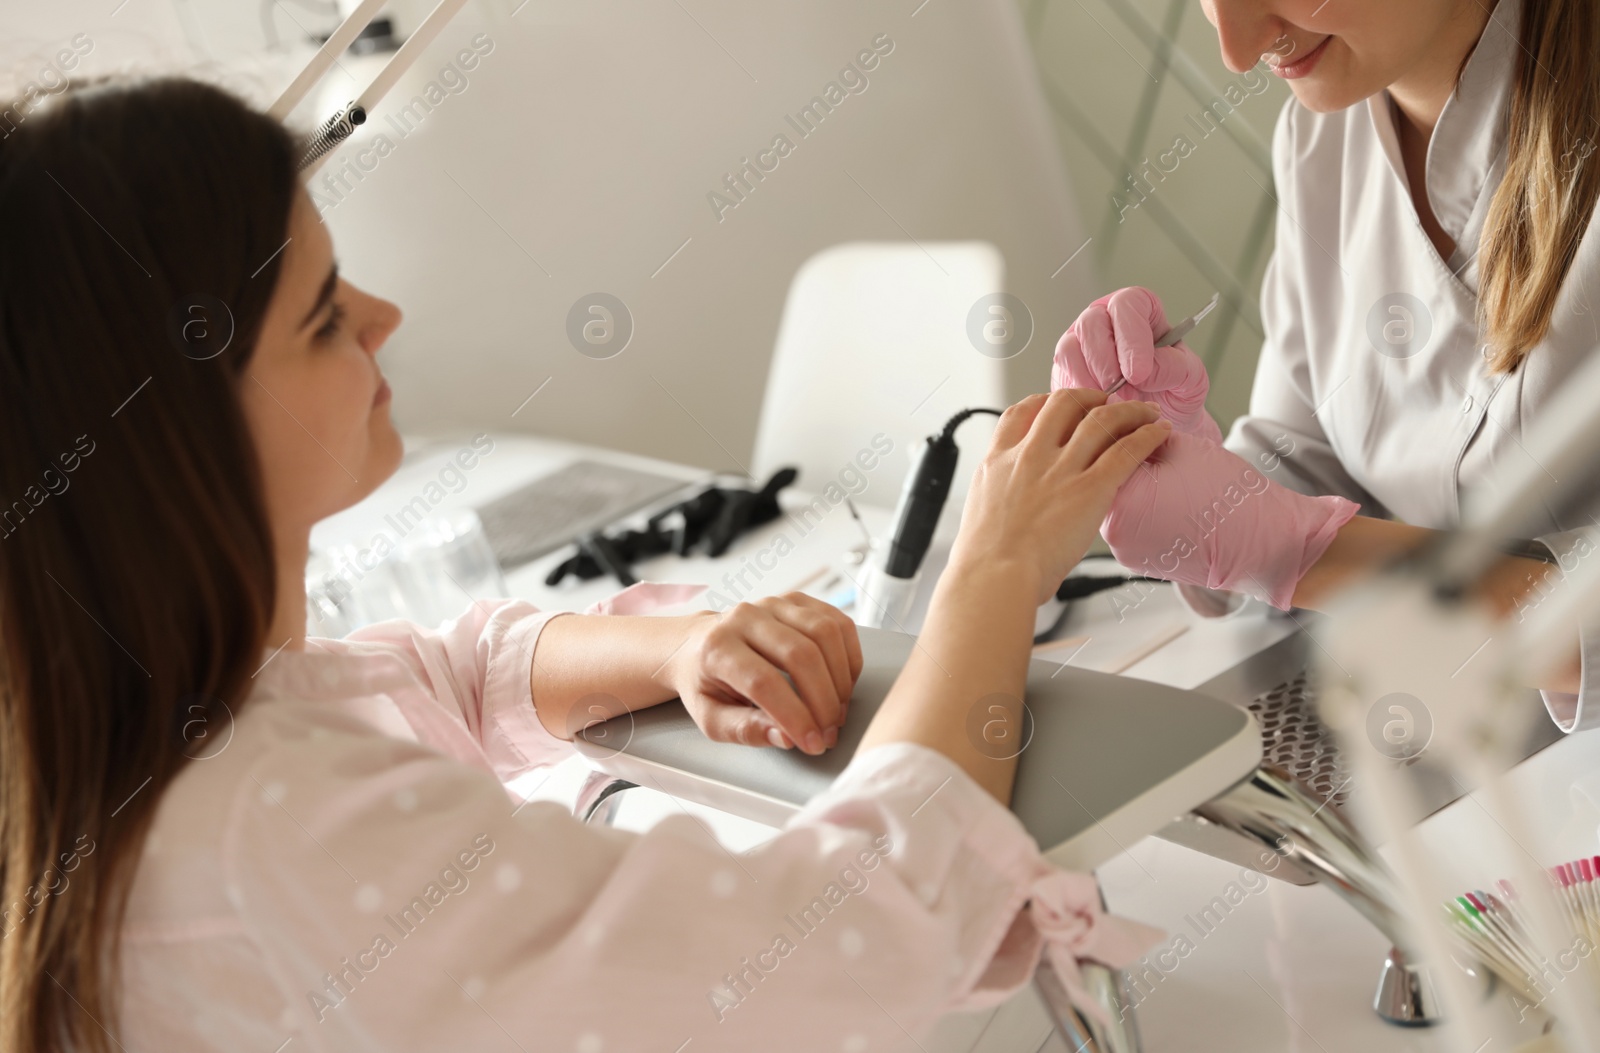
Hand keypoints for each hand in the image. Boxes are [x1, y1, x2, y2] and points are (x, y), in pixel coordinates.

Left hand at [662, 593, 862, 754]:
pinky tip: (843, 685)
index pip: (763, 682)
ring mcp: (774, 604)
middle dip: (824, 702)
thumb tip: (786, 738)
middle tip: (829, 734)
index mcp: (717, 647)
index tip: (812, 744)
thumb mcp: (710, 718)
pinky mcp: (797, 601)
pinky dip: (849, 657)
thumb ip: (744, 730)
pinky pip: (837, 623)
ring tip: (837, 713)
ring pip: (824, 634)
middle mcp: (746, 617)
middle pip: (801, 655)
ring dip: (840, 681)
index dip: (794, 716)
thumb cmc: (704, 683)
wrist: (698, 643)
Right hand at [949, 389, 1173, 604]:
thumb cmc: (986, 560)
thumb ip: (1001, 496)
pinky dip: (1148, 436)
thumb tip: (1014, 507)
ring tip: (1145, 412)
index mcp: (999, 461)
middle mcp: (1030, 456)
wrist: (995, 575)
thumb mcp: (980, 512)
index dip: (1044, 401)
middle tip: (1106, 402)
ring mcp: (1061, 470)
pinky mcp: (1090, 489)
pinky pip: (1126, 451)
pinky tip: (1160, 433)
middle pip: (1064, 403)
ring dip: (1129, 411)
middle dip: (1090, 396)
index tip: (1059, 405)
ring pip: (1101, 419)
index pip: (1021, 413)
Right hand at [1052, 286, 1221, 443]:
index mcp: (1140, 311)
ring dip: (1089, 378)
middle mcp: (1105, 320)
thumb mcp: (1191, 379)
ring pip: (1070, 348)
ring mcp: (1081, 343)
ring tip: (1110, 402)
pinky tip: (1095, 408)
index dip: (1131, 337)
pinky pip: (1060, 375)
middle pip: (1091, 323)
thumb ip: (1176, 368)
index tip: (1139, 372)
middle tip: (1121, 389)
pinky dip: (1076, 393)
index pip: (1128, 305)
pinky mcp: (1066, 369)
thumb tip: (1146, 369)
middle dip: (1106, 360)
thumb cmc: (1172, 392)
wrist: (1154, 423)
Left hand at [1101, 430, 1358, 608]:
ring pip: (1115, 506)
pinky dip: (1140, 511)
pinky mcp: (1139, 562)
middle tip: (1146, 446)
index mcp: (1119, 497)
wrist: (1261, 543)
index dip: (1116, 432)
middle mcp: (1114, 530)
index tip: (1130, 422)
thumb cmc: (1229, 497)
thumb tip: (1127, 428)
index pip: (1098, 454)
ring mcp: (1125, 551)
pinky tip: (1165, 501)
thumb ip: (1142, 435)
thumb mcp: (1181, 448)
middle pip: (1100, 482)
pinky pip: (1130, 527)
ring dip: (1130, 487)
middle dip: (1118, 460)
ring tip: (1163, 477)